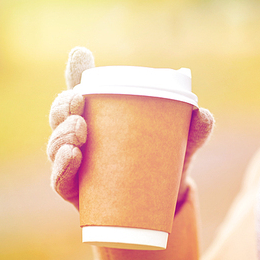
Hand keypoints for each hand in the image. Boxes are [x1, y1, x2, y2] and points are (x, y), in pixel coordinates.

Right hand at [46, 47, 213, 209]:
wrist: (159, 203)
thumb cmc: (163, 163)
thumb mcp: (180, 145)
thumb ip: (192, 130)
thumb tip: (203, 115)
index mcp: (104, 117)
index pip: (84, 90)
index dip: (77, 71)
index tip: (81, 55)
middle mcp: (84, 136)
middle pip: (62, 113)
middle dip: (65, 104)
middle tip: (80, 102)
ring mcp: (77, 162)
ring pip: (56, 143)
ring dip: (62, 133)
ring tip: (79, 130)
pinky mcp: (77, 190)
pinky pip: (60, 179)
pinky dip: (62, 166)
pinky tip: (72, 155)